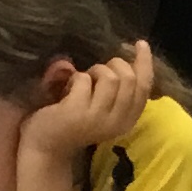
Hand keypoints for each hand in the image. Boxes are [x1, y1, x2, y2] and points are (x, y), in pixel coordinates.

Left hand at [20, 46, 151, 167]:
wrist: (46, 147)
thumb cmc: (75, 123)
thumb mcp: (104, 108)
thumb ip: (118, 91)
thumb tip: (125, 54)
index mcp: (127, 120)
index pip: (144, 87)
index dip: (145, 63)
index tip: (140, 44)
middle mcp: (117, 121)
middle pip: (129, 78)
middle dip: (114, 65)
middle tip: (96, 73)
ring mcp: (97, 117)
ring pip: (110, 77)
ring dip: (94, 71)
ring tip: (82, 83)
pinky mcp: (77, 112)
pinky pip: (83, 80)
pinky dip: (74, 78)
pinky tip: (66, 91)